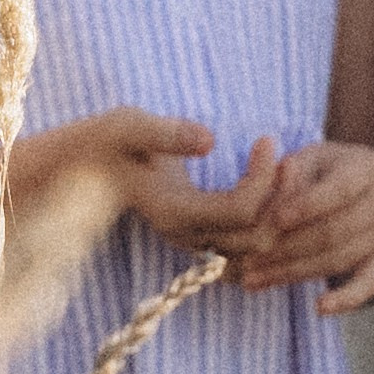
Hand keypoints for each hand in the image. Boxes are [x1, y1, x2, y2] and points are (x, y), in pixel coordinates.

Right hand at [93, 124, 279, 260]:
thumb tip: (209, 140)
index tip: (267, 139)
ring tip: (285, 169)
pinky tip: (270, 183)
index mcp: (174, 212)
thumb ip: (166, 133)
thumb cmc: (106, 141)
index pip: (239, 210)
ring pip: (257, 248)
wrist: (84, 169)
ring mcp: (195, 240)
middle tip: (289, 158)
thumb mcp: (129, 126)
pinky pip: (248, 244)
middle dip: (281, 201)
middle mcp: (187, 236)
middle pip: (258, 240)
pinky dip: (267, 220)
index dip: (263, 177)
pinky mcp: (201, 235)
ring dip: (279, 213)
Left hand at [231, 141, 373, 312]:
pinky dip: (346, 299)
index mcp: (366, 165)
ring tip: (255, 279)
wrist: (353, 188)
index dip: (308, 205)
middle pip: (337, 230)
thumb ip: (286, 175)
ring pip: (341, 258)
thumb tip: (273, 187)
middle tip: (249, 259)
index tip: (276, 220)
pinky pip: (368, 284)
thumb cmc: (318, 172)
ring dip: (295, 272)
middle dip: (289, 247)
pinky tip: (320, 307)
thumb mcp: (302, 161)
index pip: (340, 189)